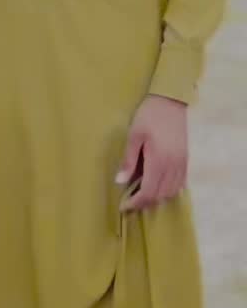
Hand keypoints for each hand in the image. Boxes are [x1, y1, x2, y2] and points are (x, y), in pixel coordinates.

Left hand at [116, 94, 188, 212]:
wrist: (170, 101)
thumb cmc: (148, 116)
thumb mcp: (134, 136)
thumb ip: (129, 160)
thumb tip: (120, 182)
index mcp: (159, 161)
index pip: (148, 192)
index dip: (136, 202)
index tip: (124, 206)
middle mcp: (173, 166)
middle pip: (160, 195)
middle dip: (145, 202)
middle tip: (130, 202)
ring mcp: (182, 164)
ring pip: (172, 192)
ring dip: (157, 198)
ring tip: (142, 194)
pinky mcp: (186, 160)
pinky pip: (180, 184)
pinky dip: (169, 190)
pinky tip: (158, 186)